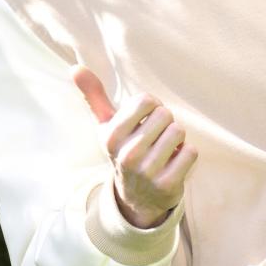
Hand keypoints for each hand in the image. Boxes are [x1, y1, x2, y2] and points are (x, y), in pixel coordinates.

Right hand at [72, 65, 197, 228]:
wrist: (137, 197)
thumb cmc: (124, 149)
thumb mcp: (107, 126)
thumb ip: (94, 95)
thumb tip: (75, 68)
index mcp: (111, 136)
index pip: (146, 100)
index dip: (151, 106)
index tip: (145, 120)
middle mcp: (127, 155)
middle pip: (165, 114)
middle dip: (165, 123)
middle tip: (155, 138)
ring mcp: (147, 172)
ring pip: (179, 131)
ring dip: (176, 139)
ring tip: (164, 149)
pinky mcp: (167, 185)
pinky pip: (190, 152)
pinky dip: (186, 154)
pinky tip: (173, 163)